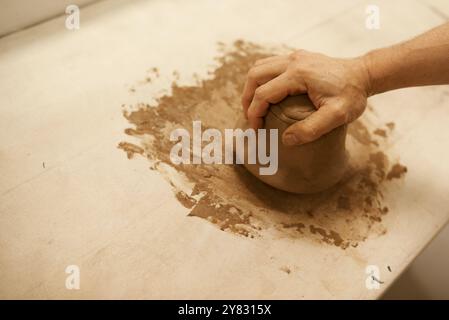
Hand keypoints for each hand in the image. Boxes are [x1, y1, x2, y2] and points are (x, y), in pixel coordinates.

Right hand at [241, 50, 370, 145]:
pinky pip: (269, 65)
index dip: (254, 113)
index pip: (263, 93)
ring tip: (255, 107)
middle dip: (247, 99)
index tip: (256, 130)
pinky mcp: (298, 57)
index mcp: (298, 74)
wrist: (365, 74)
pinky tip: (267, 94)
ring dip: (252, 87)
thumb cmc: (352, 95)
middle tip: (251, 119)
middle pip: (254, 76)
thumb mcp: (337, 116)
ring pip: (259, 67)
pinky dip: (262, 79)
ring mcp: (294, 57)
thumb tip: (286, 139)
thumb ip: (311, 129)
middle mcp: (293, 61)